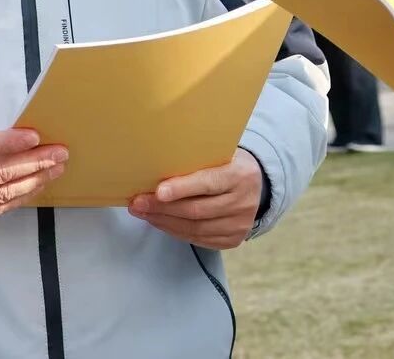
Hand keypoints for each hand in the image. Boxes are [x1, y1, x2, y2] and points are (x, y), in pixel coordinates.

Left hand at [129, 149, 261, 249]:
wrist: (255, 185)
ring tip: (143, 213)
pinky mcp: (233, 239)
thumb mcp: (219, 155)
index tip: (158, 191)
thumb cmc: (227, 164)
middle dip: (163, 208)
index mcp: (241, 174)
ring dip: (164, 221)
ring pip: (194, 228)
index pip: (208, 183)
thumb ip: (196, 162)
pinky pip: (197, 239)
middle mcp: (244, 201)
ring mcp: (240, 224)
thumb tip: (155, 169)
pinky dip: (175, 231)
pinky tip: (160, 221)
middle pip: (197, 210)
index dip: (182, 188)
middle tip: (138, 203)